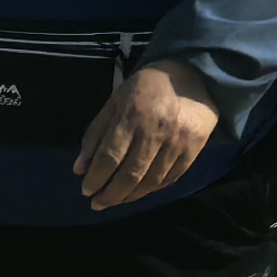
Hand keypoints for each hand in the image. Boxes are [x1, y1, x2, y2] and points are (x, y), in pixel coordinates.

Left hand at [76, 61, 220, 211]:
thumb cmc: (145, 88)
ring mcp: (179, 141)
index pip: (110, 158)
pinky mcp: (195, 147)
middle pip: (130, 175)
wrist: (192, 73)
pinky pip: (171, 178)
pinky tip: (140, 191)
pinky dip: (152, 189)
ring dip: (130, 196)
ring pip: (150, 181)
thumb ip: (96, 135)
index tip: (86, 191)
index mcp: (133, 116)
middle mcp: (157, 131)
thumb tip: (80, 170)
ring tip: (117, 200)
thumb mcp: (114, 102)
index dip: (95, 179)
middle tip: (97, 204)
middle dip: (110, 195)